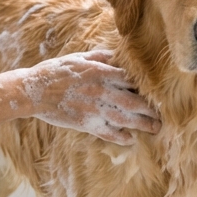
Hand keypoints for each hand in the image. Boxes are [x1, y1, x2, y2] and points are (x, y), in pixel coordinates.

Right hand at [18, 49, 160, 144]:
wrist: (33, 90)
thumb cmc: (56, 71)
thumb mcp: (78, 57)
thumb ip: (101, 57)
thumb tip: (118, 56)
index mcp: (100, 72)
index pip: (131, 79)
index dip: (145, 86)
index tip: (157, 92)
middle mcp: (101, 90)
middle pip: (134, 101)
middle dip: (151, 109)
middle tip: (163, 115)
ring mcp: (94, 109)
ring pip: (125, 119)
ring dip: (142, 125)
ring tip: (155, 129)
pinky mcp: (86, 123)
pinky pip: (108, 133)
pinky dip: (121, 137)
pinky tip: (130, 139)